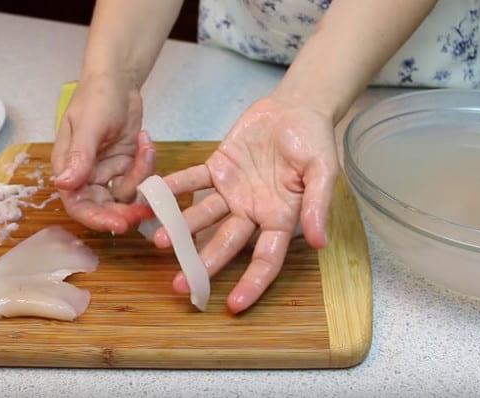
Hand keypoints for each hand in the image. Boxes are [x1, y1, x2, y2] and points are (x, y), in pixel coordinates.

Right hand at [51, 73, 154, 232]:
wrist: (118, 80)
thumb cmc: (96, 97)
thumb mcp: (89, 125)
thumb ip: (80, 155)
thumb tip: (64, 185)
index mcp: (68, 167)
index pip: (78, 203)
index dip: (96, 218)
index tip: (119, 224)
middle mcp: (87, 175)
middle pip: (103, 206)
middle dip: (125, 209)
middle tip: (146, 209)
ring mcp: (108, 171)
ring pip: (126, 194)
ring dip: (140, 178)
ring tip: (146, 148)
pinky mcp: (127, 166)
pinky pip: (139, 178)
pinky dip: (147, 164)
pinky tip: (145, 140)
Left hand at [155, 96, 338, 312]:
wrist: (297, 107)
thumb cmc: (316, 141)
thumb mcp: (323, 171)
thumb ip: (318, 205)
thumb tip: (319, 242)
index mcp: (281, 218)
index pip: (266, 258)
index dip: (252, 283)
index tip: (234, 305)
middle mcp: (253, 211)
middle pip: (227, 243)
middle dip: (204, 264)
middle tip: (180, 284)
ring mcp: (233, 191)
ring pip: (205, 215)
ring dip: (183, 228)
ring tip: (160, 239)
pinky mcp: (218, 168)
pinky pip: (194, 180)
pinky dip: (176, 186)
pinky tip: (156, 195)